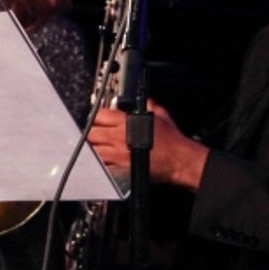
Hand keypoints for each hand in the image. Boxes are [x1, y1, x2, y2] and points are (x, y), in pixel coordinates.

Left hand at [88, 102, 209, 190]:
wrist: (179, 160)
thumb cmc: (172, 141)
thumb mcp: (161, 115)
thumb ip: (149, 105)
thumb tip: (146, 100)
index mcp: (126, 122)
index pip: (99, 115)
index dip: (95, 117)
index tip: (95, 120)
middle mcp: (119, 137)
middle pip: (90, 133)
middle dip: (90, 133)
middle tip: (92, 134)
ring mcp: (118, 154)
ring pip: (92, 151)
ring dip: (91, 149)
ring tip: (94, 148)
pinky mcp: (120, 169)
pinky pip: (102, 166)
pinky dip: (99, 163)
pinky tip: (100, 161)